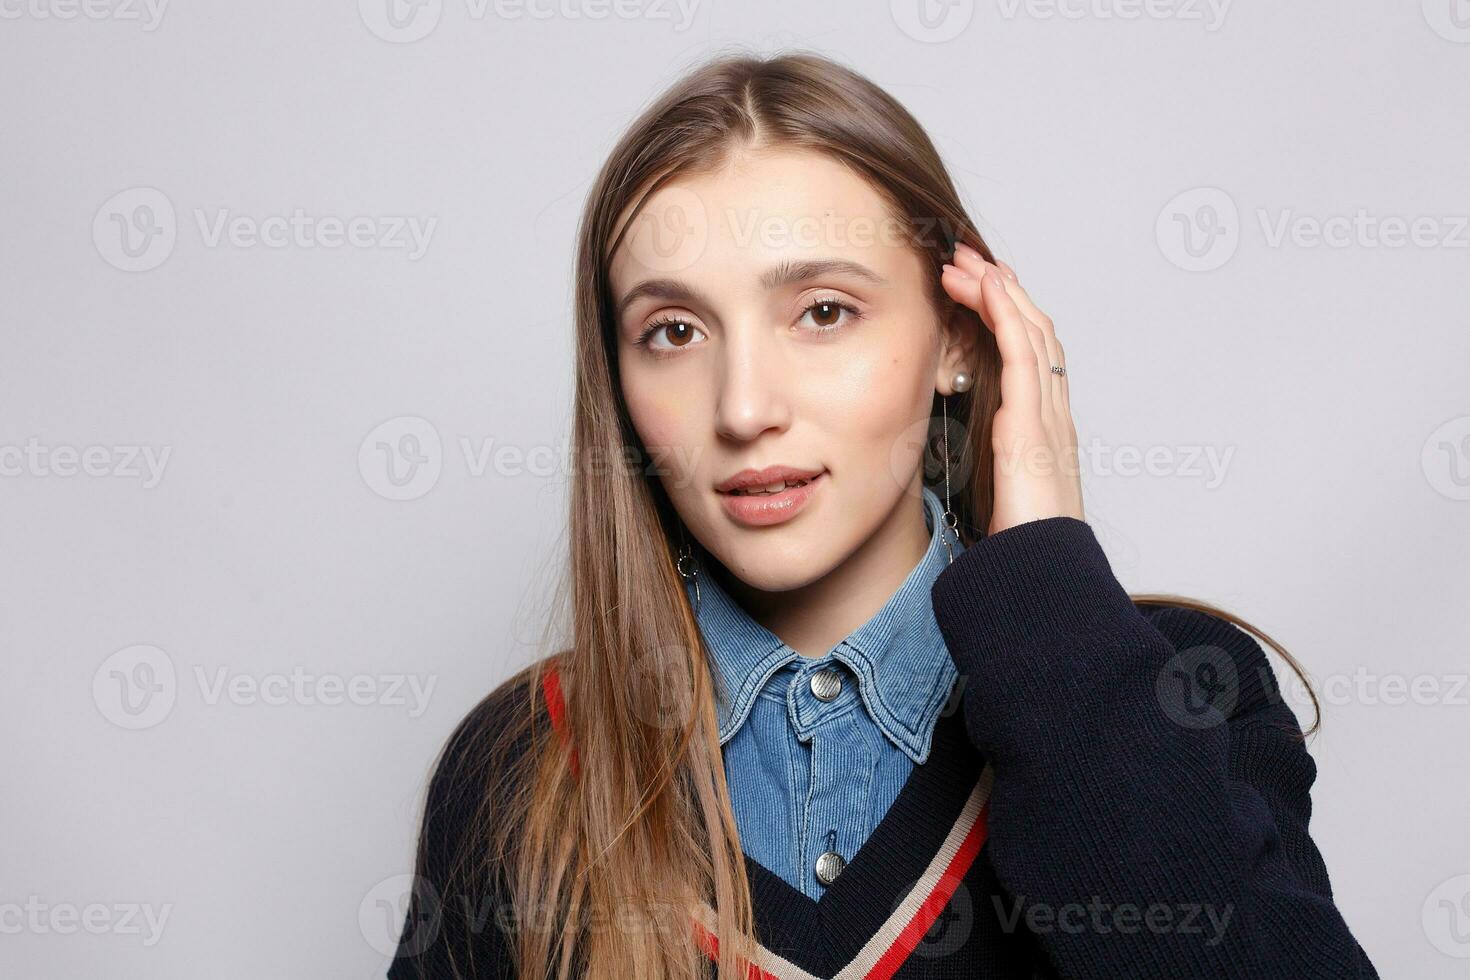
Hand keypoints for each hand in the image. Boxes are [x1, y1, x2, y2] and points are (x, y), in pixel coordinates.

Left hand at [940, 244, 1083, 535]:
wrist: (1040, 574)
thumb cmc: (1019, 547)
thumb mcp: (994, 496)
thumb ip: (982, 467)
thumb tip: (950, 454)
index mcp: (1042, 429)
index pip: (1028, 356)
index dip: (1006, 317)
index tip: (976, 290)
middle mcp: (1052, 413)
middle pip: (1032, 331)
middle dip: (1000, 291)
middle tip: (966, 259)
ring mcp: (1048, 413)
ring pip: (1030, 330)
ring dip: (997, 290)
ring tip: (964, 261)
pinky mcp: (1033, 421)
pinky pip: (1023, 352)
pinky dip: (1006, 311)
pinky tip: (987, 285)